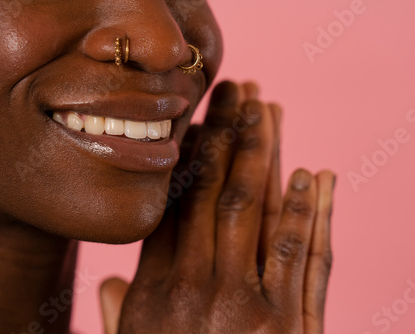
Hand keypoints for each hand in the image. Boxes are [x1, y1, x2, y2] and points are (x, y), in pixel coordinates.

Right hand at [100, 81, 335, 333]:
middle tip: (235, 90)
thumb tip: (106, 284)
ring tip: (267, 108)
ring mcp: (239, 303)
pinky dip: (301, 209)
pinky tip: (308, 174)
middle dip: (224, 134)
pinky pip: (292, 251)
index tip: (202, 124)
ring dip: (261, 152)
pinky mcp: (283, 323)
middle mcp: (191, 288)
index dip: (189, 159)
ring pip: (251, 208)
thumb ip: (120, 314)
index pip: (171, 208)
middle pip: (210, 192)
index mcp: (152, 292)